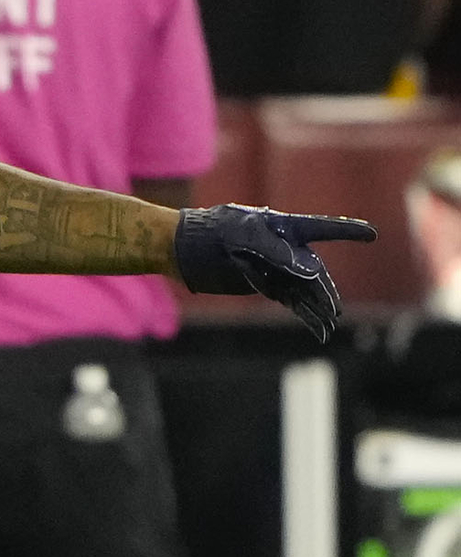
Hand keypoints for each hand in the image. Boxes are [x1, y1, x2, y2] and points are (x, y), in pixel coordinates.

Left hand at [173, 205, 376, 341]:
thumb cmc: (215, 233)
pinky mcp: (265, 284)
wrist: (184, 248)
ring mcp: (276, 267)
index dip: (347, 231)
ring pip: (305, 289)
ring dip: (317, 308)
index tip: (371, 234)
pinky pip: (292, 300)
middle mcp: (285, 247)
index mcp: (283, 227)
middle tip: (332, 312)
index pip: (321, 228)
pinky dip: (304, 314)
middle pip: (314, 271)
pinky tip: (317, 328)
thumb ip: (279, 252)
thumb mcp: (245, 238)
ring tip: (328, 327)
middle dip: (325, 291)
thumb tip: (313, 271)